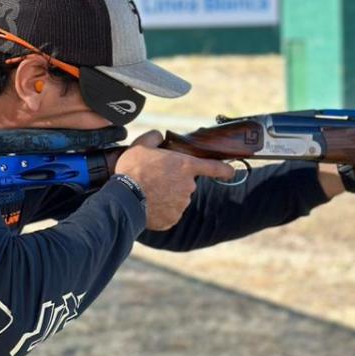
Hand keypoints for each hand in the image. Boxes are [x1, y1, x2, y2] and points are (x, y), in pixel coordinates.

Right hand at [113, 130, 234, 229]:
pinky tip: (148, 204)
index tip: (230, 172)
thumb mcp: (141, 145)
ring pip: (177, 199)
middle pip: (186, 183)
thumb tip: (158, 136)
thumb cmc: (132, 170)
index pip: (214, 167)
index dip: (224, 170)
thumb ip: (154, 138)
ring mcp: (181, 205)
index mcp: (185, 166)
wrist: (123, 199)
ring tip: (147, 192)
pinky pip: (169, 213)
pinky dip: (161, 210)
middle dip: (174, 181)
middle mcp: (188, 187)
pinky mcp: (172, 219)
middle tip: (154, 179)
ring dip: (166, 196)